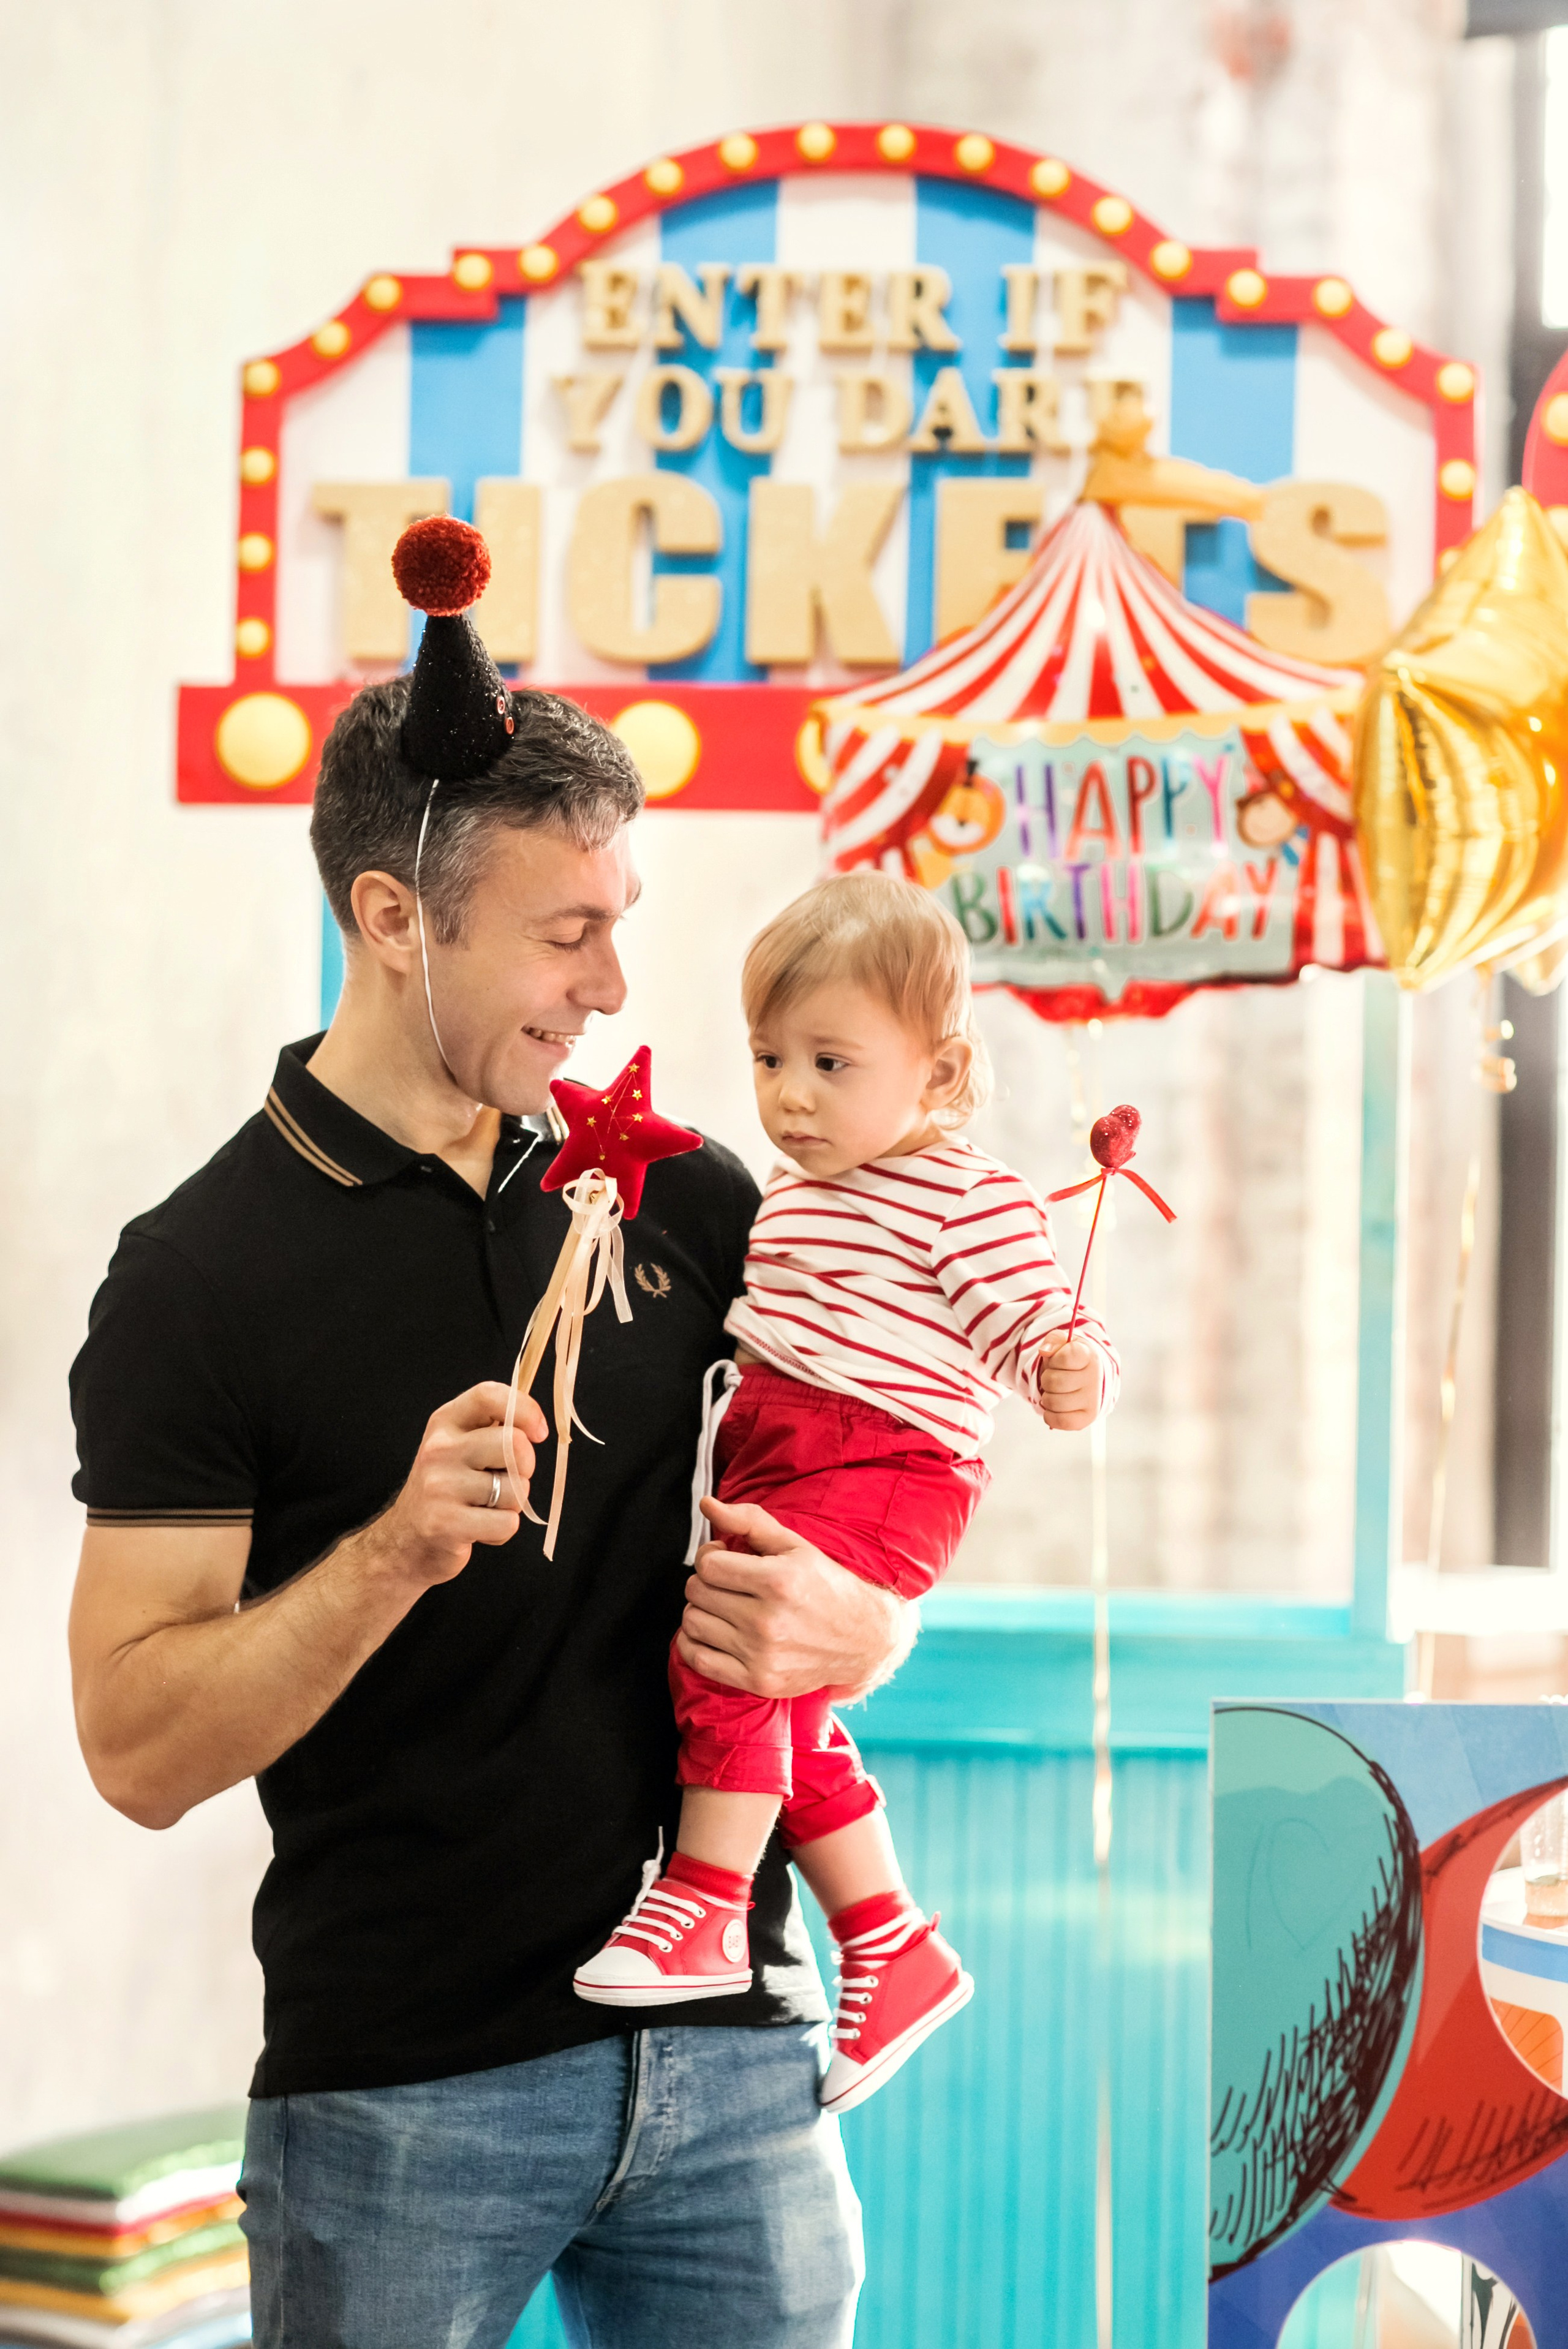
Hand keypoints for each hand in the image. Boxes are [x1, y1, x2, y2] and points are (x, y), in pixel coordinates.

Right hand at [371, 1382, 545, 1588]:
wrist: (405, 1540)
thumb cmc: (446, 1489)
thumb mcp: (460, 1447)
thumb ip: (493, 1429)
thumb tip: (535, 1425)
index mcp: (445, 1423)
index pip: (489, 1395)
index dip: (526, 1409)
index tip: (539, 1433)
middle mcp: (439, 1449)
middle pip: (515, 1444)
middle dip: (525, 1467)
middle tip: (505, 1480)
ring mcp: (440, 1486)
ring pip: (515, 1489)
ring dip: (511, 1505)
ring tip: (484, 1508)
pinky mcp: (445, 1523)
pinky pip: (506, 1523)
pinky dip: (501, 1531)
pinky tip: (479, 1529)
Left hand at [677, 1496, 910, 1700]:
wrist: (863, 1640)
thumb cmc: (826, 1586)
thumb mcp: (795, 1546)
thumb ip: (749, 1521)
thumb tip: (706, 1505)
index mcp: (778, 1581)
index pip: (708, 1564)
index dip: (711, 1555)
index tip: (725, 1557)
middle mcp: (768, 1621)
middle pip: (697, 1593)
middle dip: (706, 1581)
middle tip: (727, 1582)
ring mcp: (762, 1655)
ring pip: (693, 1624)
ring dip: (701, 1611)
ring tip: (724, 1607)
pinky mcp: (758, 1681)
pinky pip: (699, 1660)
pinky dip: (694, 1644)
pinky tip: (715, 1632)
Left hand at [1036, 1330, 1100, 1430]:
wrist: (1089, 1377)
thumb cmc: (1071, 1359)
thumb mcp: (1063, 1343)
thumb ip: (1053, 1340)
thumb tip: (1045, 1351)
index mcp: (1089, 1356)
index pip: (1063, 1358)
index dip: (1054, 1359)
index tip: (1059, 1360)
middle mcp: (1094, 1379)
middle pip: (1052, 1382)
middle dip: (1046, 1379)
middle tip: (1055, 1378)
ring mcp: (1093, 1400)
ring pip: (1053, 1402)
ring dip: (1047, 1397)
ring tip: (1056, 1392)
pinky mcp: (1087, 1418)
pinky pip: (1059, 1421)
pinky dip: (1050, 1415)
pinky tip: (1056, 1407)